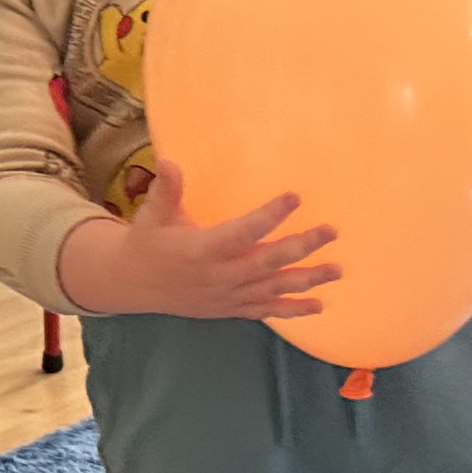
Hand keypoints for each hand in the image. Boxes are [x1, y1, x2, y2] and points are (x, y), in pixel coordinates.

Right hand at [58, 162, 339, 320]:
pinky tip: (319, 305)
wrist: (134, 285)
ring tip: (337, 270)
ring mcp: (228, 296)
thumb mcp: (151, 216)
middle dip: (302, 247)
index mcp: (202, 249)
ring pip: (274, 289)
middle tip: (331, 231)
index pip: (243, 232)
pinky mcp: (232, 308)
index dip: (269, 216)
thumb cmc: (148, 243)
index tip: (295, 197)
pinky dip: (293, 310)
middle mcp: (220, 276)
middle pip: (268, 262)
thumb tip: (169, 161)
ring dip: (307, 280)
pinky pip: (266, 311)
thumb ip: (166, 190)